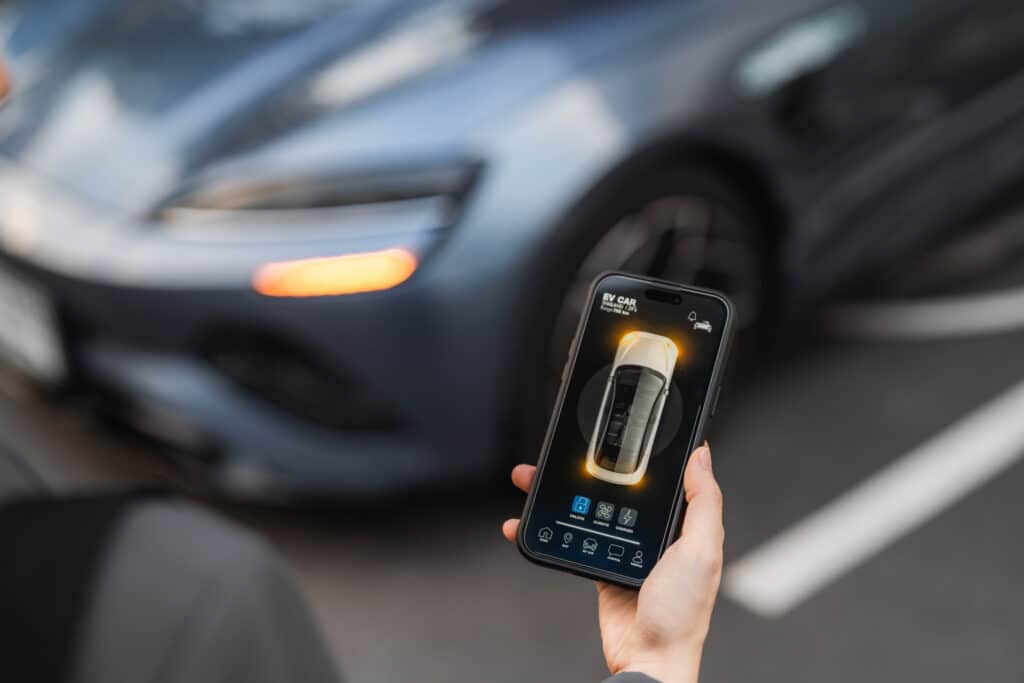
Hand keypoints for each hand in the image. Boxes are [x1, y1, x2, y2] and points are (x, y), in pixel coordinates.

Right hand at [502, 444, 722, 682]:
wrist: (649, 659)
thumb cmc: (683, 614)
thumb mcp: (702, 550)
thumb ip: (704, 502)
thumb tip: (702, 456)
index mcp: (682, 524)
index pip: (662, 478)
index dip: (643, 455)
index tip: (621, 434)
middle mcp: (653, 533)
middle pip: (616, 488)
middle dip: (586, 468)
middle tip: (562, 453)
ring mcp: (624, 548)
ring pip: (587, 507)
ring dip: (556, 493)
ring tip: (532, 478)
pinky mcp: (600, 565)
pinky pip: (572, 537)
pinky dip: (547, 528)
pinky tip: (528, 520)